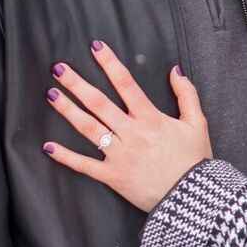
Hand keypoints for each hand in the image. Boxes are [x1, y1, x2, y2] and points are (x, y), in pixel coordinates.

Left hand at [43, 42, 211, 211]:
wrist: (191, 199)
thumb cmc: (194, 161)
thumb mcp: (197, 123)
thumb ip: (187, 94)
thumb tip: (175, 70)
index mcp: (150, 118)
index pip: (126, 84)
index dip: (109, 64)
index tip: (95, 47)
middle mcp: (131, 133)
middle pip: (99, 103)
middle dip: (77, 84)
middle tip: (58, 68)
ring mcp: (119, 155)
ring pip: (88, 128)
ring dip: (68, 110)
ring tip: (51, 94)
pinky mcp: (113, 176)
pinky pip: (85, 165)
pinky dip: (66, 157)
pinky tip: (48, 147)